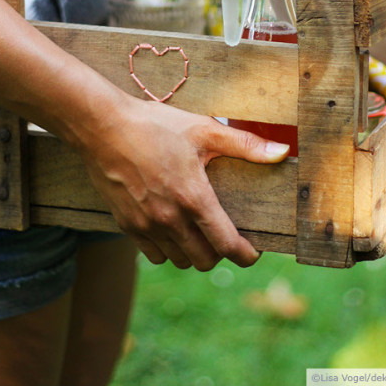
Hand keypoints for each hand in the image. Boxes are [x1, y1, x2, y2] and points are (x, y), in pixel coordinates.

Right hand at [81, 94, 288, 271]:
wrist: (103, 127)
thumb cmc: (155, 124)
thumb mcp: (203, 129)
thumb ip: (245, 144)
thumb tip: (282, 152)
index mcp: (193, 197)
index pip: (227, 245)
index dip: (247, 254)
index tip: (254, 250)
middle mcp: (170, 218)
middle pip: (205, 261)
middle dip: (221, 253)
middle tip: (225, 235)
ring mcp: (146, 225)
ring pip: (179, 261)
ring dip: (194, 253)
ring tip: (198, 233)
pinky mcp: (126, 225)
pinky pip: (154, 256)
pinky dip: (167, 250)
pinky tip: (171, 229)